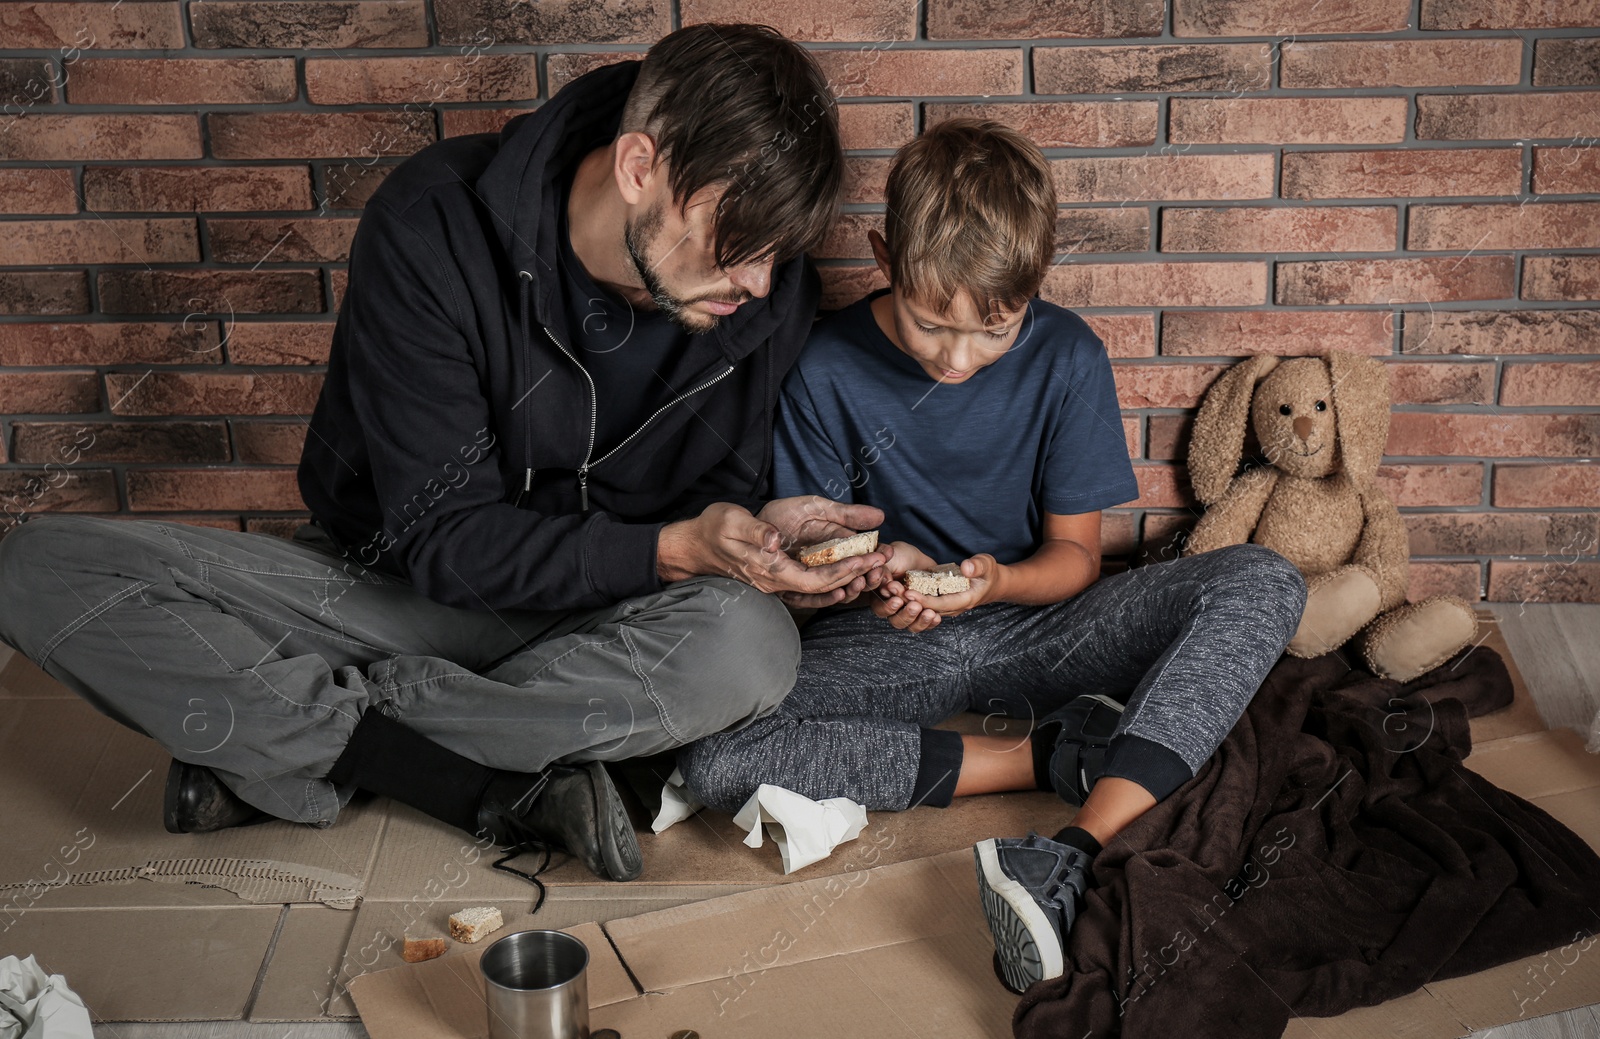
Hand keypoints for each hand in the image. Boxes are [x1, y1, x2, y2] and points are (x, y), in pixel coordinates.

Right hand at [658, 501, 889, 600]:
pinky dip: (830, 586)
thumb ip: (755, 532)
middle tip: (883, 561)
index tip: (869, 561)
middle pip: (824, 590)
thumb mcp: (731, 522)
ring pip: (818, 592)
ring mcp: (774, 585)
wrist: (693, 545)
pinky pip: (808, 589)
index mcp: (768, 570)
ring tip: (874, 570)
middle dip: (856, 576)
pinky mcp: (774, 580)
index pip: (816, 581)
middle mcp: (774, 583)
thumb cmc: (712, 529)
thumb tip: (775, 540)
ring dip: (847, 583)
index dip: (845, 574)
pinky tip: (847, 579)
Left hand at [877, 553, 1002, 629]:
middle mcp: (953, 607)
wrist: (991, 583)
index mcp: (965, 600)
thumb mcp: (987, 564)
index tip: (908, 592)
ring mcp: (945, 607)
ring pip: (923, 610)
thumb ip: (977, 565)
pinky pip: (924, 605)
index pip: (941, 604)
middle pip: (928, 609)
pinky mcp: (939, 602)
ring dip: (907, 603)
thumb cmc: (989, 573)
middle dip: (910, 603)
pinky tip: (897, 591)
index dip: (924, 600)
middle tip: (894, 591)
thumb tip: (965, 567)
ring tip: (893, 591)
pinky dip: (910, 600)